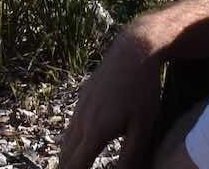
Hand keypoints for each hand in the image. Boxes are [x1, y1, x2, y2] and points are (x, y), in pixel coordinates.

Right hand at [57, 21, 163, 168]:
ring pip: (65, 143)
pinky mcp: (82, 99)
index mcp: (95, 132)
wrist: (133, 51)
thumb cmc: (142, 90)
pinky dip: (71, 145)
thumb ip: (131, 157)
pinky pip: (70, 129)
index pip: (75, 167)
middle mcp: (81, 122)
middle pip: (65, 158)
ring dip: (68, 159)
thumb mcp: (143, 126)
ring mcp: (79, 109)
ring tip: (75, 167)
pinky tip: (80, 148)